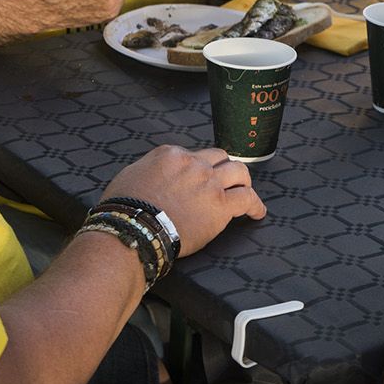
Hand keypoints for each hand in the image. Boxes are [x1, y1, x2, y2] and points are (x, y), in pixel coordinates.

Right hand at [102, 145, 265, 256]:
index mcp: (171, 154)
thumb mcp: (132, 174)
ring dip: (243, 181)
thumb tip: (158, 175)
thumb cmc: (125, 208)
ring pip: (239, 172)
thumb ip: (151, 169)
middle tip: (226, 180)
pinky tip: (257, 212)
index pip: (194, 155)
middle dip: (224, 168)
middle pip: (219, 157)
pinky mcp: (220, 205)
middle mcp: (193, 163)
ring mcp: (209, 182)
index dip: (199, 168)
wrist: (133, 229)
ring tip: (245, 191)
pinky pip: (247, 199)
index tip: (199, 179)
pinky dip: (255, 205)